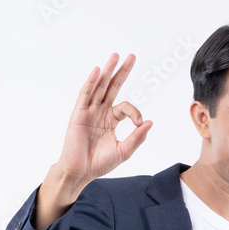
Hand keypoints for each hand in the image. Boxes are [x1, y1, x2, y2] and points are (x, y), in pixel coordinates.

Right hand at [56, 52, 151, 182]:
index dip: (135, 112)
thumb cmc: (99, 163)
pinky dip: (91, 83)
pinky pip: (85, 95)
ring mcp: (89, 111)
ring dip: (107, 71)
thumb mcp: (123, 151)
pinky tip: (98, 71)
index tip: (139, 123)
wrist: (80, 173)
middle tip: (131, 56)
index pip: (126, 107)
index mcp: (110, 119)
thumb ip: (137, 137)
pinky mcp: (78, 114)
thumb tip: (150, 122)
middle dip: (121, 71)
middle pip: (112, 87)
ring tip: (115, 56)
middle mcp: (100, 112)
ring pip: (99, 87)